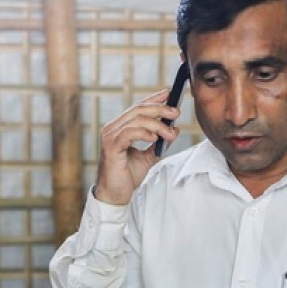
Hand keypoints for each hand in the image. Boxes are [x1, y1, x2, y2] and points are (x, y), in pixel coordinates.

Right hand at [94, 88, 180, 204]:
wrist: (115, 194)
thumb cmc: (127, 176)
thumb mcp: (148, 157)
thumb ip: (158, 143)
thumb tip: (174, 128)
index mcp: (120, 128)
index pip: (137, 107)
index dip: (153, 98)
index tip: (169, 93)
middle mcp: (113, 128)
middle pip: (138, 109)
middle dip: (160, 108)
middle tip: (176, 112)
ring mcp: (110, 136)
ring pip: (136, 120)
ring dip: (157, 125)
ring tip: (169, 134)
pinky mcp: (111, 146)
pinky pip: (129, 132)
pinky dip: (144, 133)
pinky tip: (155, 138)